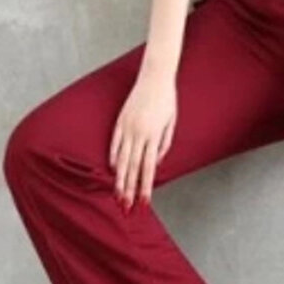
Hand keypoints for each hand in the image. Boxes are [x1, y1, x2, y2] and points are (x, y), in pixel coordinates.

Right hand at [108, 66, 176, 207]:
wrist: (155, 76)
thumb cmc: (167, 100)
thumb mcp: (171, 123)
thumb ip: (163, 144)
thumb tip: (155, 163)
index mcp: (153, 136)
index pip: (148, 168)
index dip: (145, 187)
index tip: (144, 202)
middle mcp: (138, 134)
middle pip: (132, 168)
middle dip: (129, 189)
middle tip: (126, 207)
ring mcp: (127, 127)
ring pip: (121, 158)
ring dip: (119, 178)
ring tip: (117, 194)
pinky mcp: (120, 121)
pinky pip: (114, 143)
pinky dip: (113, 157)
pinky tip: (112, 169)